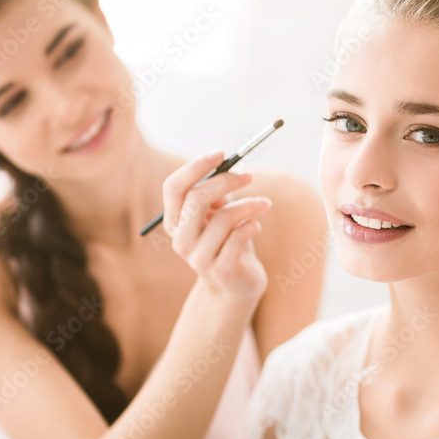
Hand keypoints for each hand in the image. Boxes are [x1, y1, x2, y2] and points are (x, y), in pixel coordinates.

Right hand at [162, 150, 269, 302]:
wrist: (236, 285)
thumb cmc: (228, 242)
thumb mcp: (219, 214)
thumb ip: (217, 194)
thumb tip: (226, 164)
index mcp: (175, 222)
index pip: (174, 187)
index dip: (196, 167)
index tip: (221, 153)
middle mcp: (180, 240)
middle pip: (197, 198)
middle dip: (227, 181)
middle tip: (250, 176)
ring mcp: (198, 258)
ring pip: (224, 218)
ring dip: (249, 205)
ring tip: (264, 204)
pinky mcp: (220, 270)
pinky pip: (239, 237)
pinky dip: (252, 225)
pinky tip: (256, 226)